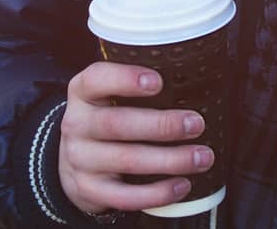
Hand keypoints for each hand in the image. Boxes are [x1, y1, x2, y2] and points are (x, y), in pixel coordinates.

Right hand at [58, 62, 211, 215]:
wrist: (75, 159)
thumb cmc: (109, 116)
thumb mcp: (110, 93)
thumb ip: (140, 85)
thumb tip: (195, 79)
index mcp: (82, 92)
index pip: (95, 79)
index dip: (125, 79)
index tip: (158, 82)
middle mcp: (76, 124)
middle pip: (116, 124)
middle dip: (161, 125)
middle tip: (196, 124)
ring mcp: (80, 160)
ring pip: (126, 160)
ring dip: (169, 160)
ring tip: (201, 157)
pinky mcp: (89, 190)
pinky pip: (124, 196)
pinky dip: (157, 193)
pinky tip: (182, 185)